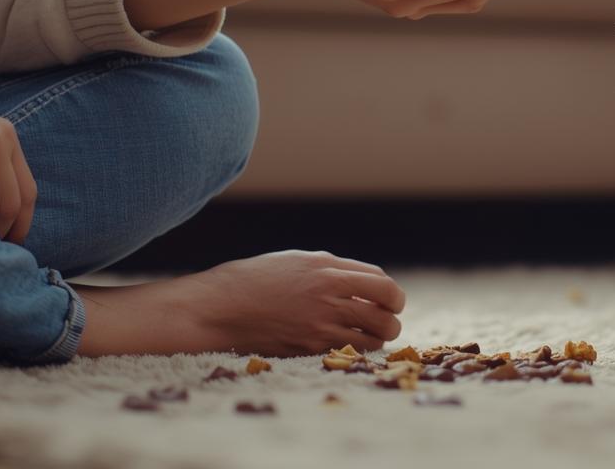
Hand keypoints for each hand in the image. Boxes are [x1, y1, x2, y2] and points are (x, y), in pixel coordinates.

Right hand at [175, 251, 406, 356]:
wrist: (221, 306)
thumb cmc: (258, 278)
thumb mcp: (299, 261)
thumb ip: (334, 270)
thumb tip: (366, 283)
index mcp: (327, 270)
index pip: (382, 283)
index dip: (393, 295)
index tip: (391, 301)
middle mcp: (328, 296)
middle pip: (385, 315)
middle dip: (392, 320)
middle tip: (386, 321)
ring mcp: (318, 325)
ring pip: (372, 339)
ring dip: (377, 338)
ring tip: (368, 335)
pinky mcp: (308, 348)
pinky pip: (348, 353)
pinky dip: (355, 351)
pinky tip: (347, 345)